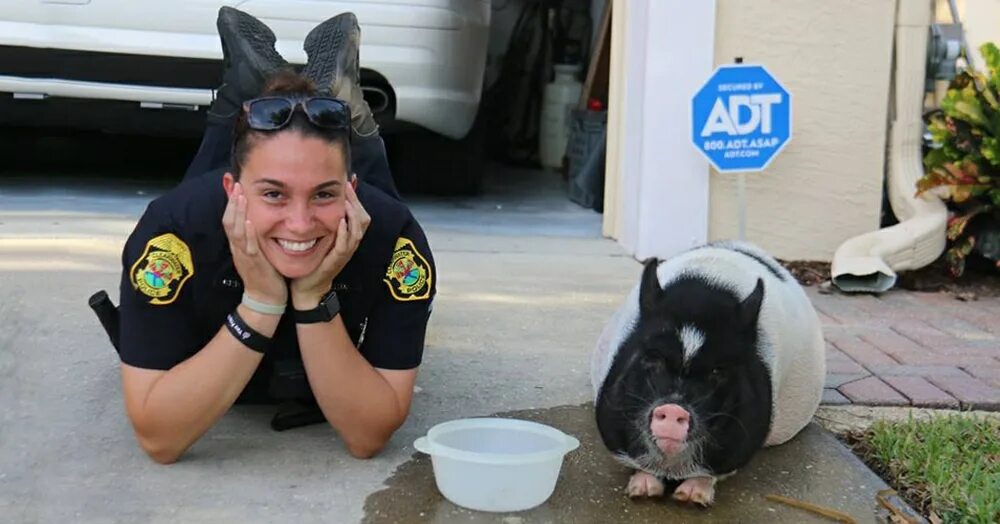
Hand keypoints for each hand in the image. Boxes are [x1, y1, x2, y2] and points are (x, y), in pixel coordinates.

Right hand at [223, 182, 287, 304]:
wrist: (264, 300)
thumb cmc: (264, 275)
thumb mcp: (256, 252)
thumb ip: (254, 238)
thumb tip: (256, 221)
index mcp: (239, 245)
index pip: (230, 220)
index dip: (231, 203)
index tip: (235, 186)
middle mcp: (238, 248)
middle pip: (229, 221)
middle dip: (232, 202)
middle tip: (236, 184)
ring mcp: (245, 256)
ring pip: (236, 231)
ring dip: (238, 212)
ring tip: (240, 196)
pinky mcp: (254, 264)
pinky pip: (249, 246)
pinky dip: (248, 233)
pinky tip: (250, 222)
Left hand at [291, 177, 369, 307]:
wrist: (307, 288)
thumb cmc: (312, 262)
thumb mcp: (320, 238)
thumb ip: (324, 221)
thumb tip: (320, 200)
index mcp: (347, 237)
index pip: (359, 214)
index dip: (356, 198)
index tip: (347, 181)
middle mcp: (349, 244)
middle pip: (363, 219)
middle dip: (356, 201)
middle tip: (347, 187)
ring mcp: (345, 253)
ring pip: (357, 230)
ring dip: (353, 214)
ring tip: (347, 200)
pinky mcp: (336, 261)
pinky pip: (345, 245)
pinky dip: (345, 232)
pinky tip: (340, 221)